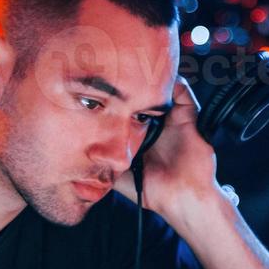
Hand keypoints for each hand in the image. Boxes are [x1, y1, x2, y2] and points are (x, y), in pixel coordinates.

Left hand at [114, 75, 222, 222]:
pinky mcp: (189, 118)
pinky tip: (157, 81)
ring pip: (163, 89)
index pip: (130, 109)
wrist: (183, 200)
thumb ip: (104, 168)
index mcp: (144, 136)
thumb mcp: (121, 178)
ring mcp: (173, 120)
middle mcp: (159, 125)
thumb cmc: (157, 192)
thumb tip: (79, 162)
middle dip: (133, 83)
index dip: (119, 100)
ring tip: (135, 69)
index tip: (103, 89)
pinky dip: (173, 82)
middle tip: (116, 70)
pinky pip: (183, 92)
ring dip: (151, 79)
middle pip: (145, 95)